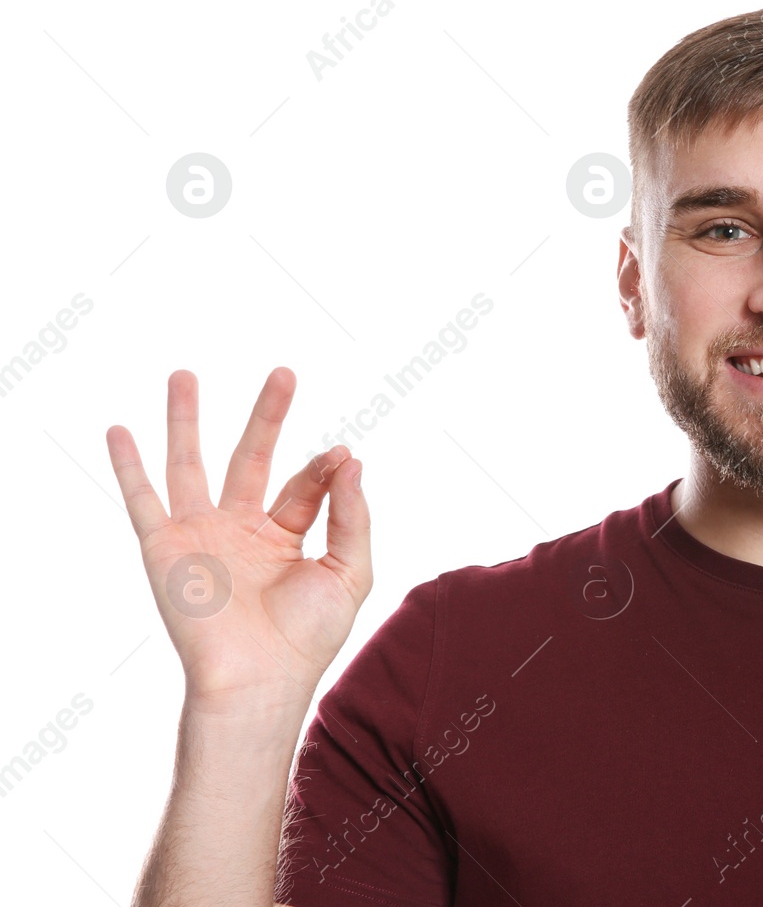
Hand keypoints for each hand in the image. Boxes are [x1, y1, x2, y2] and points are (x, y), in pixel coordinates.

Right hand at [106, 367, 371, 710]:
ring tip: (184, 374)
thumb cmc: (308, 638)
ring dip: (187, 419)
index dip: (325, 468)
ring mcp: (201, 535)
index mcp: (286, 538)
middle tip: (284, 372)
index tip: (342, 455)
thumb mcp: (350, 571)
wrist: (258, 680)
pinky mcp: (165, 548)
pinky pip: (141, 498)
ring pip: (191, 463)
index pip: (305, 484)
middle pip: (252, 457)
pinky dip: (128, 464)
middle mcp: (241, 530)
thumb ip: (352, 515)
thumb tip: (351, 459)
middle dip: (267, 416)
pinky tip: (119, 430)